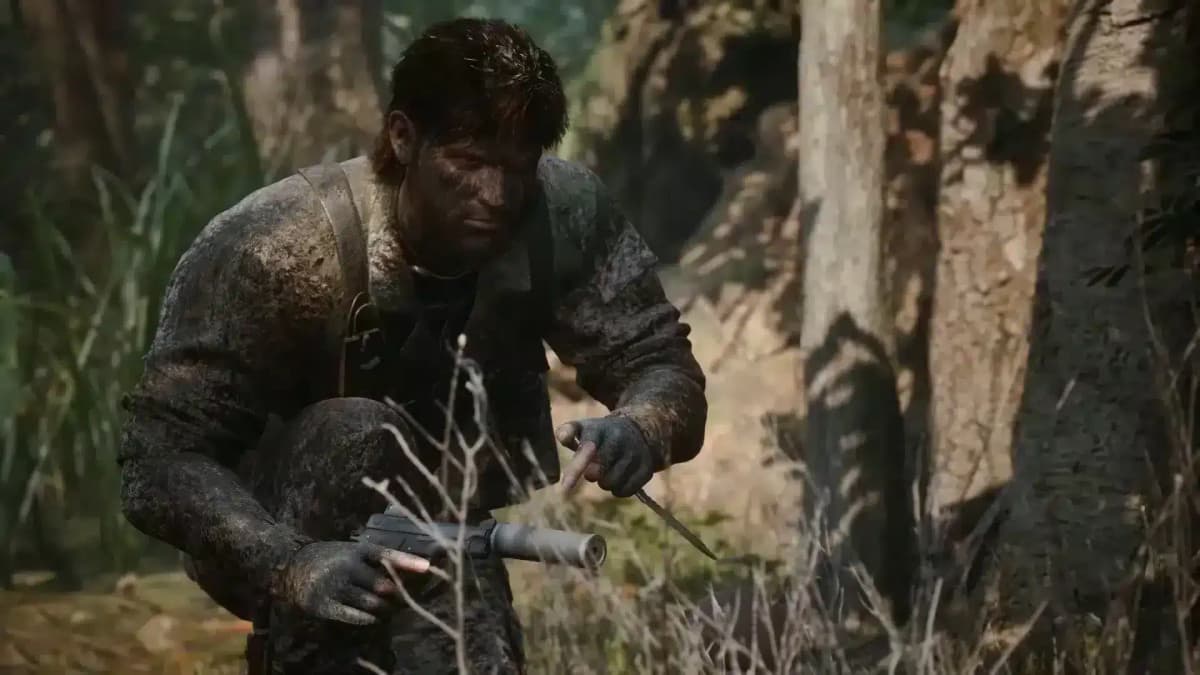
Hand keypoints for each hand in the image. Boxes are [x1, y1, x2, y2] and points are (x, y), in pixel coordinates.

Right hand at [272, 540, 428, 624]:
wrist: (290, 566)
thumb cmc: (329, 558)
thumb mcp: (350, 550)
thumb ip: (373, 559)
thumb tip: (403, 572)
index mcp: (356, 551)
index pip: (387, 555)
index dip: (408, 562)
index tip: (428, 567)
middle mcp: (348, 567)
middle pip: (384, 585)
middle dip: (398, 596)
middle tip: (404, 601)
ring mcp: (336, 586)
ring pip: (372, 603)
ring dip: (385, 610)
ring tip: (389, 611)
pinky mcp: (325, 604)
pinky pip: (354, 616)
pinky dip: (368, 619)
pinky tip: (373, 619)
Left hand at [555, 416, 659, 497]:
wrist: (636, 431)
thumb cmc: (600, 434)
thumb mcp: (584, 428)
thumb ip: (568, 431)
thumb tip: (562, 436)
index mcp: (601, 429)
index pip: (587, 449)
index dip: (576, 468)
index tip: (565, 487)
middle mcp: (621, 440)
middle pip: (599, 473)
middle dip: (592, 474)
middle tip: (592, 469)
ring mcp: (636, 454)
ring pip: (611, 484)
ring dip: (604, 482)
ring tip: (607, 469)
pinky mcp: (646, 469)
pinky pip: (625, 491)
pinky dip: (618, 488)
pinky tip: (619, 476)